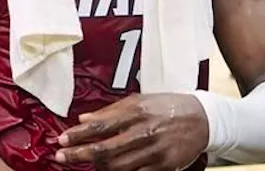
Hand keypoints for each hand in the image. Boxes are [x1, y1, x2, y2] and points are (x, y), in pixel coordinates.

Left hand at [55, 93, 207, 170]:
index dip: (77, 134)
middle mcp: (143, 133)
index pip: (99, 126)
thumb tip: (84, 118)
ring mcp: (154, 152)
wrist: (203, 118)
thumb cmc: (166, 106)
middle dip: (79, 154)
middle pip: (105, 149)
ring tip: (83, 162)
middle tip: (61, 156)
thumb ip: (109, 111)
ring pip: (118, 166)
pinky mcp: (164, 166)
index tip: (61, 139)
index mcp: (135, 112)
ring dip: (96, 166)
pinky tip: (107, 169)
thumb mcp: (138, 100)